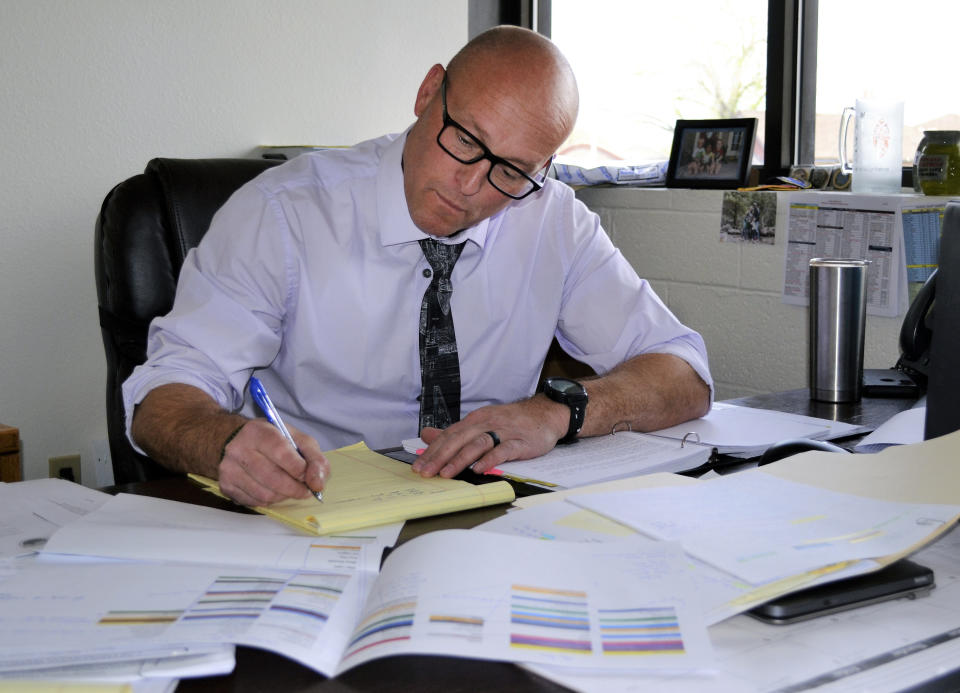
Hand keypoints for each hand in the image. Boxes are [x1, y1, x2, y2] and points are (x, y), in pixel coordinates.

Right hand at [217, 419, 328, 506]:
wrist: (236, 442)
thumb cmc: (272, 441)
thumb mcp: (297, 440)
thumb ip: (314, 459)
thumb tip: (318, 484)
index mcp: (258, 431)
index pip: (281, 452)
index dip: (299, 469)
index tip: (308, 475)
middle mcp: (239, 449)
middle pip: (273, 477)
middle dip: (295, 488)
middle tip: (304, 490)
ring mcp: (229, 469)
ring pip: (264, 494)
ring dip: (283, 496)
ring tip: (289, 489)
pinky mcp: (226, 485)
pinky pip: (254, 502)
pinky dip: (270, 500)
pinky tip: (273, 490)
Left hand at [411, 396, 567, 478]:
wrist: (544, 414)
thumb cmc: (511, 422)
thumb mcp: (480, 422)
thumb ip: (454, 432)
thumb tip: (427, 435)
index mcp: (475, 420)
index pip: (448, 435)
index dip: (432, 451)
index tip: (418, 466)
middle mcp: (486, 423)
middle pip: (459, 439)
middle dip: (440, 457)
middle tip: (426, 472)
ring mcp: (503, 432)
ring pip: (477, 444)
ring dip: (460, 459)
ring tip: (447, 473)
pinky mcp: (520, 442)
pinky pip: (503, 451)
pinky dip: (490, 460)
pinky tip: (479, 469)